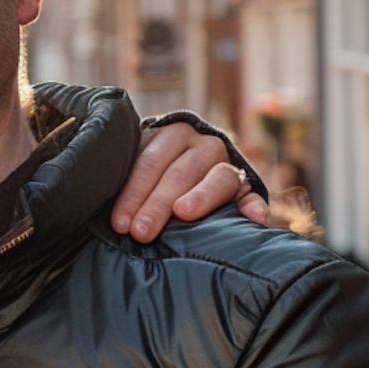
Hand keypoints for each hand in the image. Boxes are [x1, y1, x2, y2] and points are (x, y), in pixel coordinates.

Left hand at [110, 123, 268, 242]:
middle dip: (157, 204)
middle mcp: (203, 144)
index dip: (133, 193)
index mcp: (173, 135)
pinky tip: (254, 219)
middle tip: (141, 232)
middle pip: (180, 172)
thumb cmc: (155, 174)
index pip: (150, 162)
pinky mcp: (248, 187)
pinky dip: (255, 206)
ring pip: (217, 177)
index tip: (120, 224)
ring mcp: (229, 164)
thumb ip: (129, 179)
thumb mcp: (142, 167)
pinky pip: (253, 196)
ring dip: (201, 197)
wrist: (192, 164)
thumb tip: (113, 212)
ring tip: (184, 213)